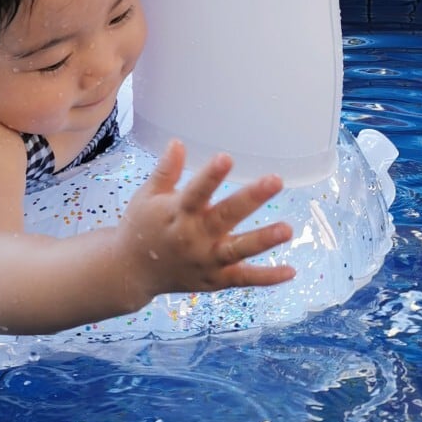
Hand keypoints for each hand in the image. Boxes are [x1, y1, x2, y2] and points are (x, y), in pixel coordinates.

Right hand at [119, 141, 294, 308]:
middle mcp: (192, 237)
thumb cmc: (141, 226)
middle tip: (275, 181)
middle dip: (250, 199)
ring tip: (287, 229)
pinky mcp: (215, 280)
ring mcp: (205, 261)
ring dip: (262, 241)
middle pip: (224, 217)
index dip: (210, 176)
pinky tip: (291, 271)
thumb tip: (177, 142)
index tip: (226, 157)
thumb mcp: (147, 196)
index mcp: (175, 213)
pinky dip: (267, 277)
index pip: (195, 192)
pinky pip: (243, 279)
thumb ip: (166, 171)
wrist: (131, 271)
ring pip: (237, 251)